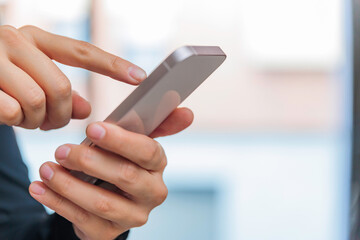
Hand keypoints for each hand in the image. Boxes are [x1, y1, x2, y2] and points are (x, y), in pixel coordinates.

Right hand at [0, 25, 145, 129]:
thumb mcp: (31, 79)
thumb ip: (62, 92)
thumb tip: (88, 111)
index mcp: (35, 38)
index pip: (82, 51)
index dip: (113, 65)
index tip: (140, 77)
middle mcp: (14, 39)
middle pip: (60, 88)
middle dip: (60, 114)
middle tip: (51, 121)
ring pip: (38, 102)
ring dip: (36, 120)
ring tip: (27, 118)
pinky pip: (11, 112)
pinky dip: (14, 122)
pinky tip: (7, 117)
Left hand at [29, 107, 193, 239]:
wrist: (110, 200)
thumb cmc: (121, 162)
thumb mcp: (136, 142)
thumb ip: (157, 125)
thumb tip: (188, 113)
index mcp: (158, 166)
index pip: (148, 152)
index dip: (121, 140)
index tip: (93, 128)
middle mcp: (151, 193)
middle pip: (125, 177)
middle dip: (90, 162)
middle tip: (62, 149)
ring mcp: (132, 216)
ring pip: (101, 201)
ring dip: (69, 184)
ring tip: (46, 168)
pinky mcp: (109, 232)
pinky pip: (81, 219)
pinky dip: (57, 202)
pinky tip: (40, 188)